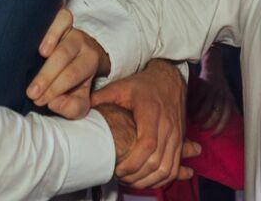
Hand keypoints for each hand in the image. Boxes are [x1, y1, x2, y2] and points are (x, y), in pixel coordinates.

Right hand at [29, 8, 107, 118]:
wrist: (78, 55)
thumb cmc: (74, 80)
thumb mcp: (79, 99)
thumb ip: (72, 107)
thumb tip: (54, 103)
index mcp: (90, 62)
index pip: (72, 75)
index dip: (55, 89)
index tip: (38, 101)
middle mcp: (82, 44)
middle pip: (65, 55)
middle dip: (47, 76)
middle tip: (31, 93)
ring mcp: (72, 29)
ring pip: (63, 35)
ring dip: (51, 44)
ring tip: (39, 58)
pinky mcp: (63, 19)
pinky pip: (62, 17)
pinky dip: (52, 28)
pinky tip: (40, 41)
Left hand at [95, 60, 195, 190]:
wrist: (169, 80)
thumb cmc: (144, 85)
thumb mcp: (121, 86)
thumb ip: (101, 97)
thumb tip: (81, 108)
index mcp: (151, 113)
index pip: (147, 145)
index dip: (133, 163)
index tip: (118, 169)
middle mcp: (167, 126)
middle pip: (157, 162)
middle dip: (137, 176)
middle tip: (120, 177)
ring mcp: (176, 136)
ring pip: (167, 169)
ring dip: (149, 181)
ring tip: (131, 181)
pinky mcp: (179, 142)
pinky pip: (174, 167)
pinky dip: (161, 179)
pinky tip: (147, 180)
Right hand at [188, 59, 238, 135]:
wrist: (213, 66)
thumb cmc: (220, 85)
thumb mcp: (228, 96)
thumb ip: (230, 108)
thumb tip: (235, 124)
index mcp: (229, 100)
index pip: (227, 117)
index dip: (220, 128)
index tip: (213, 136)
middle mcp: (222, 95)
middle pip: (216, 114)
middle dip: (207, 124)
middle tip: (200, 129)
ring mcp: (213, 90)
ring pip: (206, 108)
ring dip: (198, 116)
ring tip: (193, 121)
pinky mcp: (204, 85)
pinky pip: (197, 99)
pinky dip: (192, 106)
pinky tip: (188, 110)